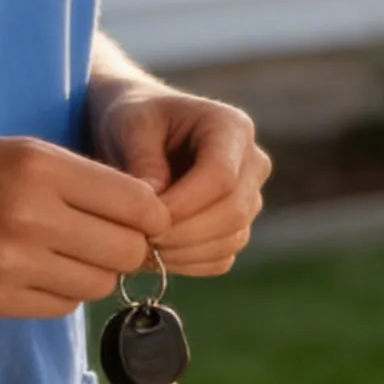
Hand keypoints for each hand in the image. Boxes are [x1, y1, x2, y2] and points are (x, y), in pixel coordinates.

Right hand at [0, 136, 170, 320]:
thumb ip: (81, 178)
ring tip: (66, 253)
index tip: (144, 217)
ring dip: (93, 272)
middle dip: (128, 248)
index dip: (151, 214)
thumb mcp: (19, 151)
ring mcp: (10, 263)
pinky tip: (37, 271)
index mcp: (42, 167)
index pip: (137, 203)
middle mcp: (30, 215)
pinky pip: (60, 307)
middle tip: (108, 239)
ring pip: (96, 284)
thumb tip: (147, 213)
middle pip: (126, 251)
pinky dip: (60, 292)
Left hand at [88, 85, 270, 275]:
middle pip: (233, 211)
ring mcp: (250, 197)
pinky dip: (187, 263)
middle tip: (138, 240)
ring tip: (140, 246)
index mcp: (231, 126)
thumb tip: (155, 206)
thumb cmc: (138, 120)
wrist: (144, 133)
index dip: (184, 204)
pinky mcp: (237, 227)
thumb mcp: (131, 124)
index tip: (143, 218)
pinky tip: (155, 253)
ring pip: (230, 239)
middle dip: (183, 233)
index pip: (221, 175)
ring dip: (183, 252)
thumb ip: (143, 159)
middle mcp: (252, 162)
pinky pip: (221, 258)